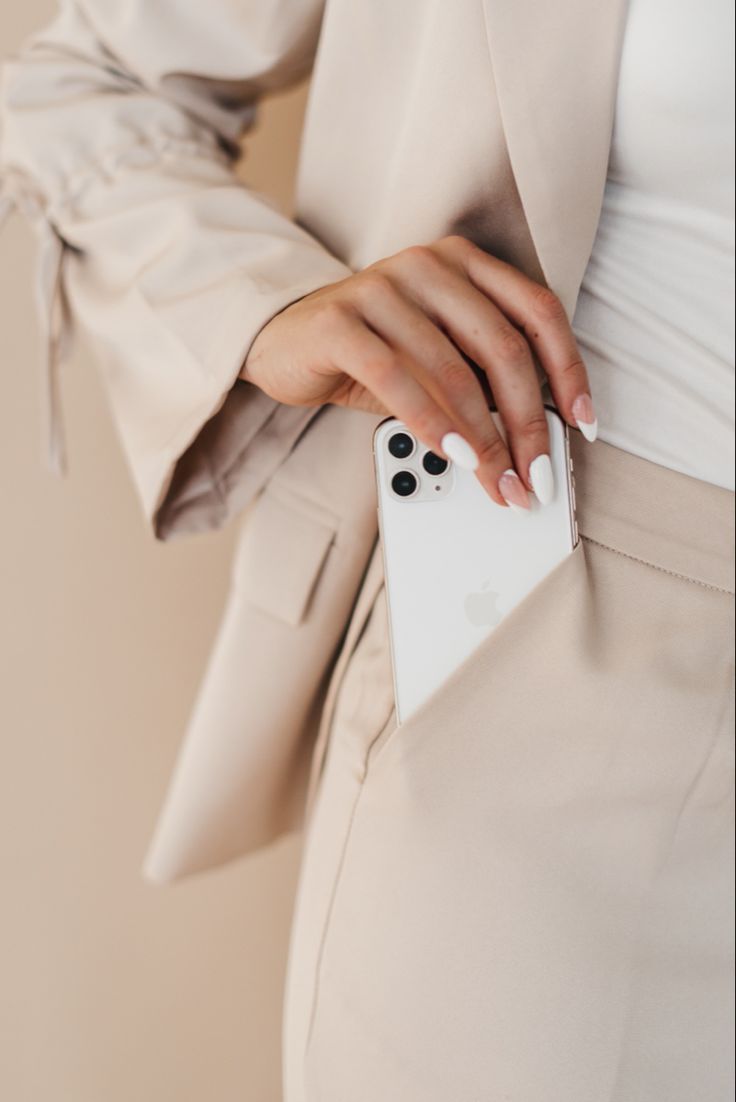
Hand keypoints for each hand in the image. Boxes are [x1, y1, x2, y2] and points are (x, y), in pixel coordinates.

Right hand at [241, 235, 596, 507]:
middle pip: (503, 348)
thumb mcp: (435, 360)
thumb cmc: (370, 353)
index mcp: (465, 265)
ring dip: (482, 439)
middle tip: (534, 477)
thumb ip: (481, 378)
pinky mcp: (338, 320)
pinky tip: (450, 456)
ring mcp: (381, 286)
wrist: (284, 342)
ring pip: (452, 369)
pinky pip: (394, 377)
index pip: (538, 312)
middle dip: (528, 424)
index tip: (584, 425)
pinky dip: (430, 423)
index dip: (570, 371)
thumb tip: (534, 440)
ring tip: (495, 481)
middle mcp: (428, 265)